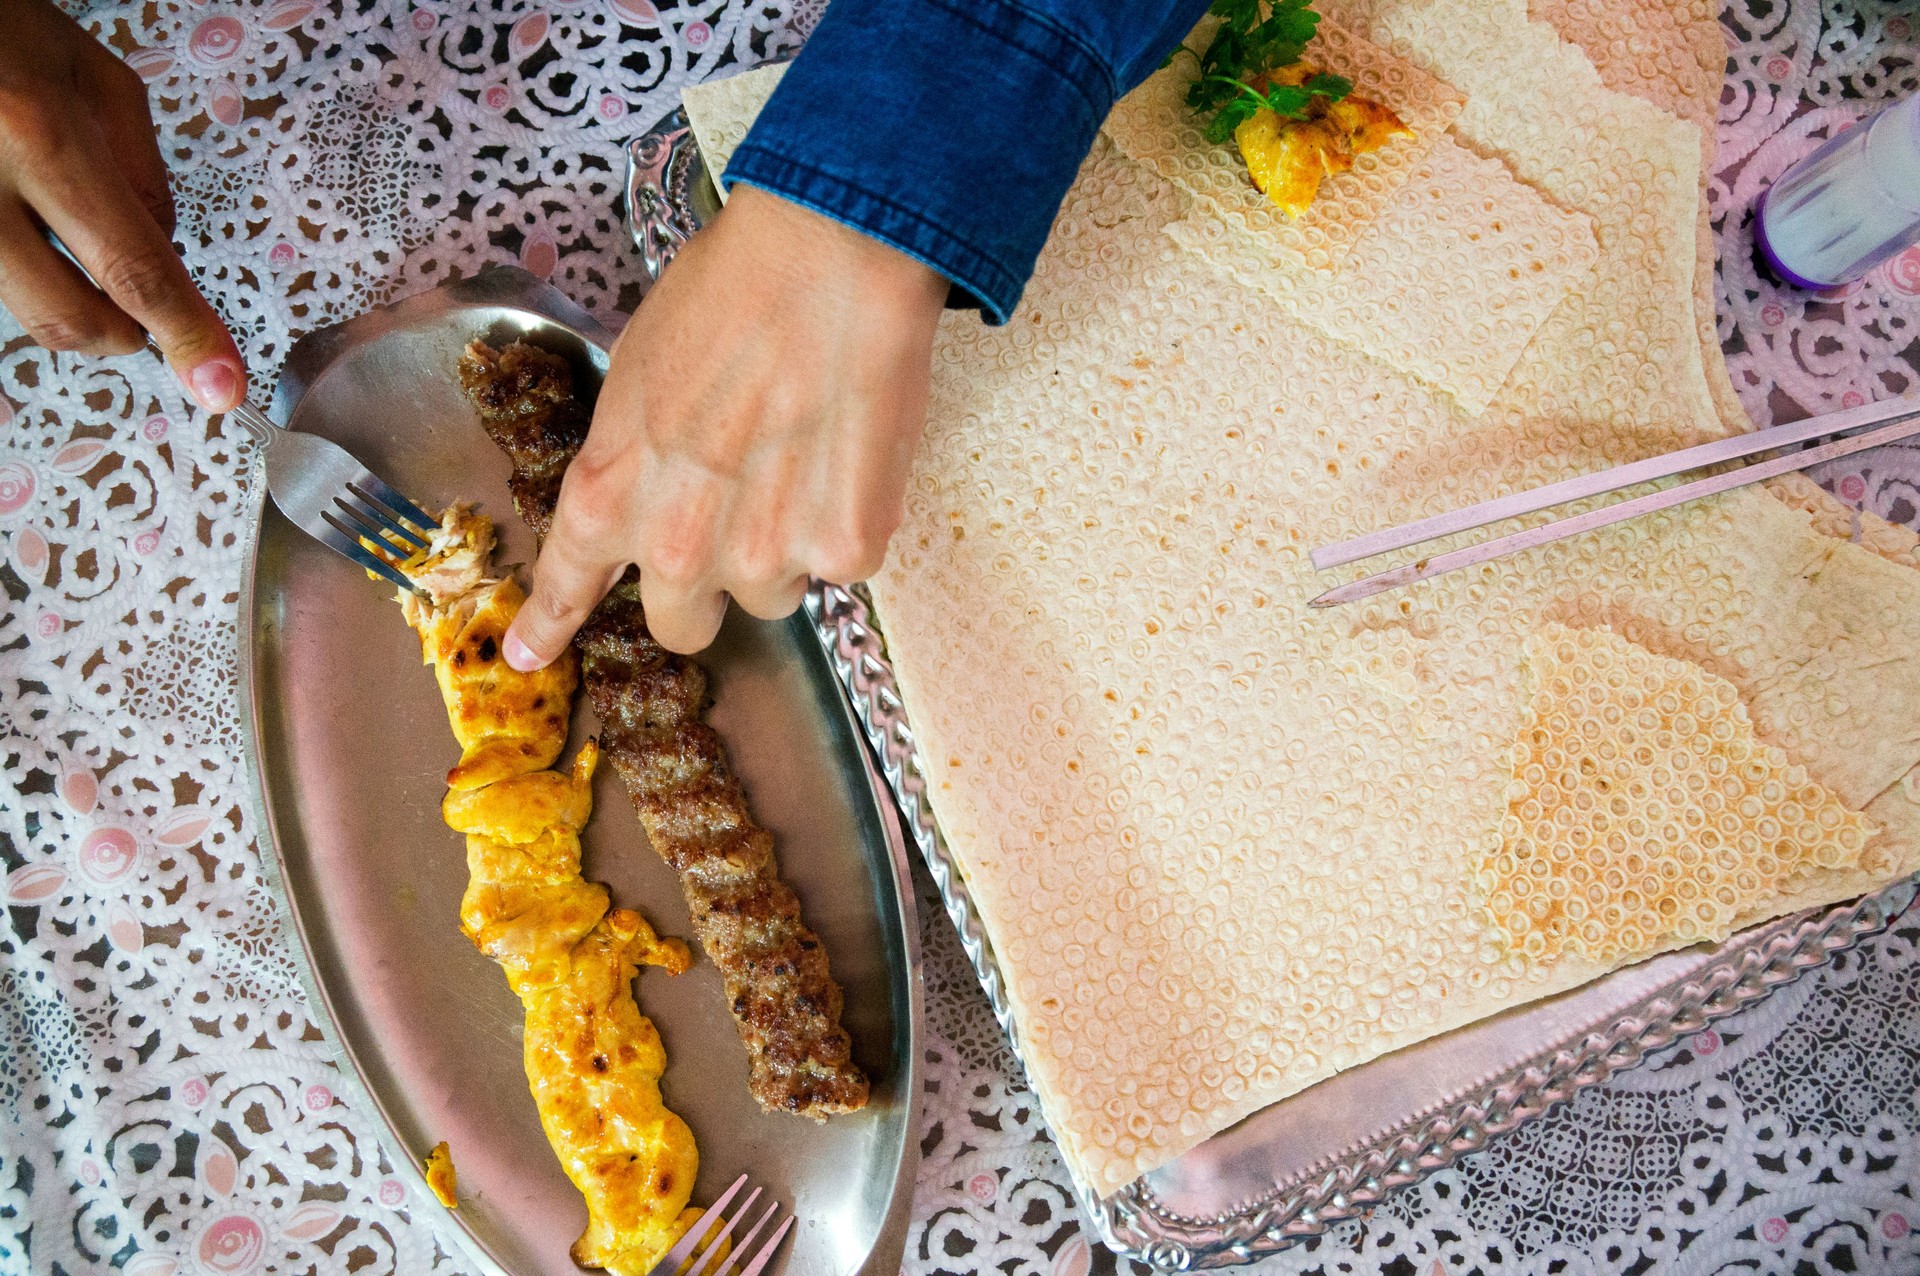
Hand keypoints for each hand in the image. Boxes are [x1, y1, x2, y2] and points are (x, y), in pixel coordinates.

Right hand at [0, 0, 244, 410]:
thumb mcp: (90, 75)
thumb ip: (140, 173)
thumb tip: (164, 257)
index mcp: (37, 133)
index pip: (132, 268)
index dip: (185, 336)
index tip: (222, 388)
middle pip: (68, 317)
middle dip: (125, 333)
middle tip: (146, 309)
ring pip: (23, 308)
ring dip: (69, 294)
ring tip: (68, 225)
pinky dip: (25, 268)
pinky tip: (29, 220)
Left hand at [503, 184, 948, 662]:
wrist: (829, 259)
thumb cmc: (731, 290)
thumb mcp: (638, 373)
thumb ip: (634, 458)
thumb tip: (652, 490)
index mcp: (611, 494)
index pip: (569, 583)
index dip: (549, 625)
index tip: (531, 655)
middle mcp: (678, 545)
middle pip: (685, 626)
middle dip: (708, 586)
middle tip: (737, 525)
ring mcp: (764, 555)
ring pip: (773, 595)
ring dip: (786, 549)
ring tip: (805, 461)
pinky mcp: (844, 550)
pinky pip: (843, 564)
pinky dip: (849, 522)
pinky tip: (849, 452)